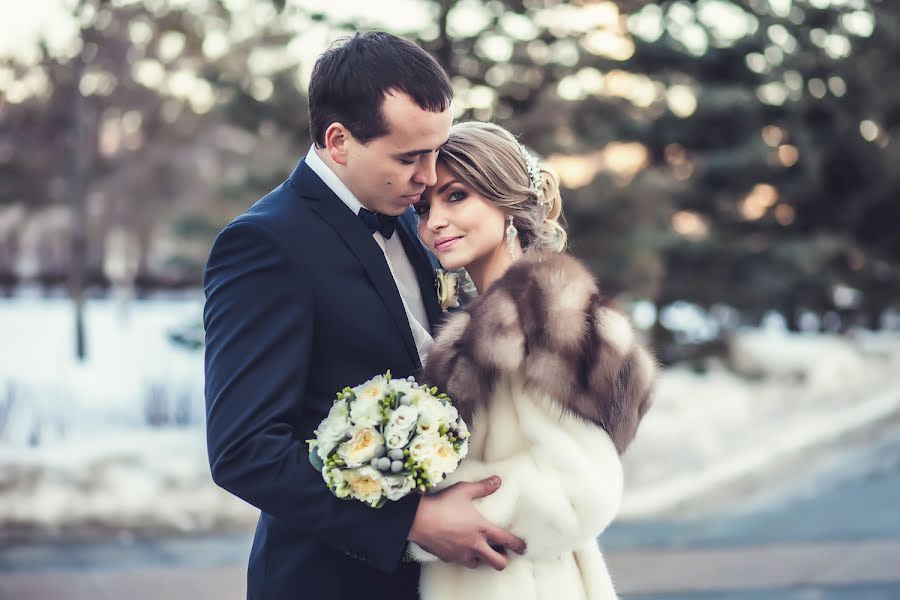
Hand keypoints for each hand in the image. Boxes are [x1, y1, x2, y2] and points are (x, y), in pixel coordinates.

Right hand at [407, 476, 526, 570]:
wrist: (418, 520)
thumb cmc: (442, 504)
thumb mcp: (464, 490)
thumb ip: (483, 487)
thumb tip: (498, 480)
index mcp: (482, 529)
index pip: (506, 541)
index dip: (518, 546)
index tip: (523, 548)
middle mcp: (475, 545)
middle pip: (497, 562)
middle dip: (503, 560)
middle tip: (502, 554)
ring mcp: (462, 554)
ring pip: (479, 564)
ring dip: (481, 558)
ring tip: (479, 551)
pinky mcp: (449, 558)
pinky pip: (460, 561)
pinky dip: (463, 557)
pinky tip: (460, 549)